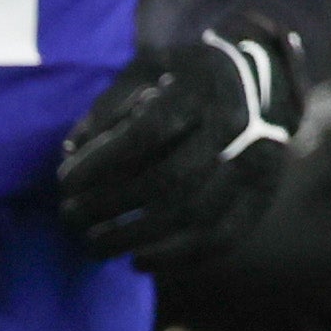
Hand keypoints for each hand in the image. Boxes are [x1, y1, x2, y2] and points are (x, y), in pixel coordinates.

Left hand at [55, 29, 304, 271]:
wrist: (265, 77)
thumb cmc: (187, 77)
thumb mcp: (147, 69)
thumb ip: (109, 108)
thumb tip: (71, 153)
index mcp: (202, 86)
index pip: (148, 132)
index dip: (102, 162)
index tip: (64, 182)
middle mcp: (236, 124)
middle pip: (170, 180)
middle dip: (110, 206)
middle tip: (70, 217)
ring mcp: (258, 162)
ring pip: (195, 215)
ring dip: (136, 238)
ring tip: (93, 246)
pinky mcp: (264, 194)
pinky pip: (223, 238)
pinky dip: (177, 258)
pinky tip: (138, 261)